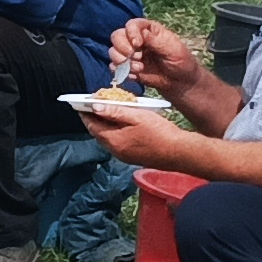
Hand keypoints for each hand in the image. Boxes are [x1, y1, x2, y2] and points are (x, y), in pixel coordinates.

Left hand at [74, 101, 198, 170]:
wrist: (180, 152)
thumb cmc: (160, 132)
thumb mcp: (137, 116)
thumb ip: (114, 112)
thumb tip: (95, 108)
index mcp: (114, 141)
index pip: (92, 126)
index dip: (86, 114)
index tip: (81, 104)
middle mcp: (115, 151)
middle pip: (98, 133)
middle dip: (94, 119)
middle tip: (94, 105)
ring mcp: (124, 156)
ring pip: (107, 138)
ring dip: (104, 126)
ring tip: (107, 112)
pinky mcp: (133, 157)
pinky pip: (117, 143)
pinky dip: (114, 132)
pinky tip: (121, 124)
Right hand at [107, 17, 200, 89]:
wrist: (180, 83)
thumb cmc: (181, 62)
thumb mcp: (173, 50)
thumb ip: (157, 41)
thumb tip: (142, 32)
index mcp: (148, 30)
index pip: (132, 25)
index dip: (131, 33)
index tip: (137, 44)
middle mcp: (136, 40)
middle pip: (117, 36)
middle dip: (122, 47)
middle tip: (135, 57)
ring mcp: (130, 54)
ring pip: (113, 51)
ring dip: (122, 61)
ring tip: (139, 68)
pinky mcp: (127, 68)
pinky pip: (114, 67)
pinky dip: (121, 71)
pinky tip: (135, 75)